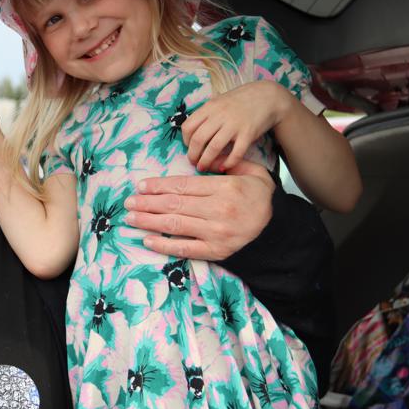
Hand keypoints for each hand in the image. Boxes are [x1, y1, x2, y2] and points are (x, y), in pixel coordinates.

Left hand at [124, 158, 274, 260]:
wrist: (280, 231)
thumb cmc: (262, 199)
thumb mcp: (254, 172)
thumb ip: (230, 162)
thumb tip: (208, 157)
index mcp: (224, 188)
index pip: (183, 185)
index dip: (158, 186)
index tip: (140, 186)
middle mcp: (218, 210)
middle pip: (174, 204)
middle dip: (147, 203)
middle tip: (128, 202)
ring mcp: (216, 232)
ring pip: (175, 224)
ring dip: (148, 221)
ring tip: (130, 218)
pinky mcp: (215, 251)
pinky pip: (185, 248)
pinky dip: (165, 245)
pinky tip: (148, 240)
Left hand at [182, 80, 289, 170]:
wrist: (269, 97)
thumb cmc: (241, 100)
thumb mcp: (220, 100)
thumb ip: (206, 113)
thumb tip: (191, 129)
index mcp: (210, 107)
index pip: (188, 126)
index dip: (185, 140)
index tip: (188, 147)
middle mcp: (220, 115)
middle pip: (198, 139)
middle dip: (192, 154)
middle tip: (193, 162)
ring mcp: (234, 125)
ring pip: (214, 147)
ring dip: (206, 161)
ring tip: (203, 167)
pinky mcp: (248, 134)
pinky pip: (236, 153)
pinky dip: (228, 162)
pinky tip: (223, 167)